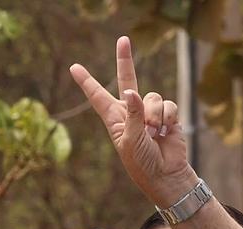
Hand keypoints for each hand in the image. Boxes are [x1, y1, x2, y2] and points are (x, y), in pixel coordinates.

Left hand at [69, 37, 196, 206]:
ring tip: (154, 133)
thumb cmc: (142, 162)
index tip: (74, 68)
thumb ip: (133, 114)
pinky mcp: (168, 116)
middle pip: (128, 79)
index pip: (98, 96)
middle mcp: (131, 111)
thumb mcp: (131, 139)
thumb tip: (132, 92)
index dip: (87, 81)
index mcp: (115, 118)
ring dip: (155, 115)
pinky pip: (168, 105)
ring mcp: (150, 112)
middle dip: (125, 60)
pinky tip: (167, 132)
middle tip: (124, 40)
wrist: (166, 175)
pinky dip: (168, 118)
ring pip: (152, 96)